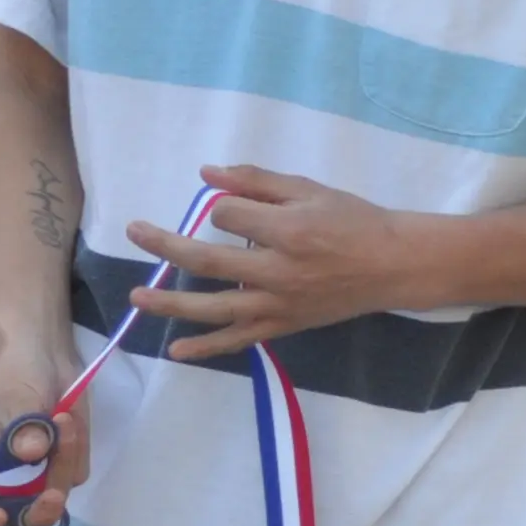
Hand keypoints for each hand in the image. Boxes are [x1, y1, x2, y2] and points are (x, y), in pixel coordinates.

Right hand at [0, 342, 84, 525]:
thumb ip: (23, 429)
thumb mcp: (16, 399)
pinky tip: (70, 423)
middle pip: (15, 523)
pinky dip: (75, 454)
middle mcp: (1, 483)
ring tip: (64, 422)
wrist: (45, 358)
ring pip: (50, 502)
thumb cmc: (14, 378)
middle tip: (54, 494)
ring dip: (61, 468)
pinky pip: (73, 478)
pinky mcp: (61, 469)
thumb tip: (32, 452)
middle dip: (37, 513)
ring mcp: (34, 479)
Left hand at [124, 164, 413, 360]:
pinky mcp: (283, 326)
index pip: (228, 216)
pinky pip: (238, 341)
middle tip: (134, 231)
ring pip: (213, 307)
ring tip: (136, 297)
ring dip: (171, 302)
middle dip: (165, 245)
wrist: (391, 265)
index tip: (233, 204)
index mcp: (287, 231)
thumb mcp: (308, 189)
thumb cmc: (352, 220)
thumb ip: (256, 180)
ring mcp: (278, 304)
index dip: (222, 206)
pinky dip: (206, 348)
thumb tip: (207, 175)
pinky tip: (176, 350)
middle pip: (207, 259)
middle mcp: (277, 271)